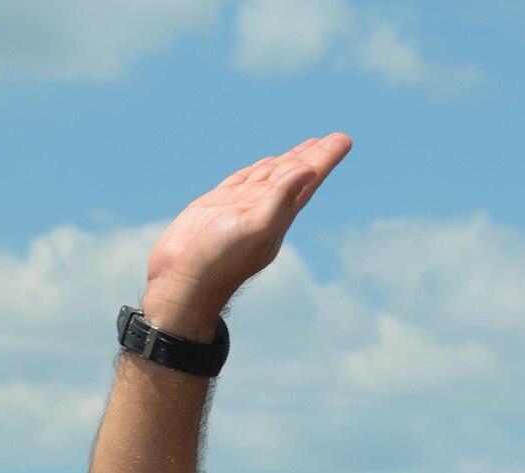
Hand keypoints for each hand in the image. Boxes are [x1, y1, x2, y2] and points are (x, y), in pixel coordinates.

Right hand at [142, 136, 351, 336]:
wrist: (182, 280)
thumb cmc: (218, 260)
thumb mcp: (255, 227)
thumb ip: (280, 197)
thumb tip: (308, 170)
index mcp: (277, 215)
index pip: (307, 180)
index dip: (324, 159)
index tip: (343, 140)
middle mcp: (261, 209)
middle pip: (294, 175)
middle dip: (312, 156)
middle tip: (334, 140)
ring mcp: (238, 207)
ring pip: (270, 176)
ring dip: (288, 162)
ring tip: (306, 149)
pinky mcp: (215, 206)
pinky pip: (242, 181)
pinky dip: (256, 171)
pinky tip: (265, 166)